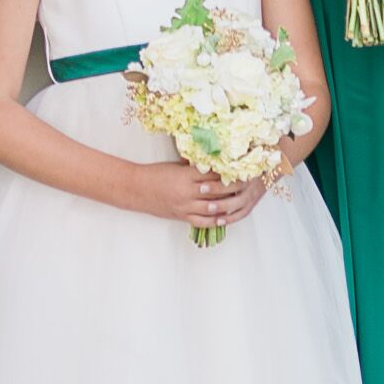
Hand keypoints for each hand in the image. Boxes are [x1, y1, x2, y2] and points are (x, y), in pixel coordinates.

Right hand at [136, 159, 252, 227]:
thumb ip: (194, 167)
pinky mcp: (181, 216)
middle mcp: (187, 192)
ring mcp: (185, 206)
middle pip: (216, 191)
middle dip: (232, 187)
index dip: (228, 172)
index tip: (240, 168)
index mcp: (186, 176)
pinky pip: (201, 221)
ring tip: (240, 200)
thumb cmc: (155, 174)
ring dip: (227, 205)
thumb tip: (213, 162)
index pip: (213, 174)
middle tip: (246, 183)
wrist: (136, 189)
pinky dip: (214, 221)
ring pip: (212, 208)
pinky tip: (225, 218)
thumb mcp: (176, 166)